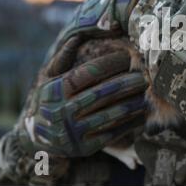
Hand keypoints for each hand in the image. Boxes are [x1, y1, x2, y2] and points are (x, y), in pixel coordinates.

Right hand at [19, 36, 147, 156]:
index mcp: (56, 91)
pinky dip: (129, 124)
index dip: (110, 63)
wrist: (38, 141)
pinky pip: (112, 134)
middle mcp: (63, 111)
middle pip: (101, 94)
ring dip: (131, 103)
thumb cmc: (49, 102)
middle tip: (144, 75)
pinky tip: (142, 114)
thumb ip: (62, 59)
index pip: (88, 73)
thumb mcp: (48, 80)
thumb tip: (76, 37)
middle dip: (126, 83)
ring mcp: (74, 131)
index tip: (128, 56)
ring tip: (147, 93)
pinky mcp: (85, 148)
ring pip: (109, 114)